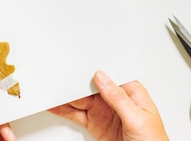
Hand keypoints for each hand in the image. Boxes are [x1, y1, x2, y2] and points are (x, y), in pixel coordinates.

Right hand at [49, 70, 168, 140]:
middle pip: (90, 86)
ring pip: (81, 99)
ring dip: (67, 95)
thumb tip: (102, 77)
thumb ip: (118, 98)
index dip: (92, 69)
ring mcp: (104, 112)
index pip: (107, 75)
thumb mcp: (137, 117)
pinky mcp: (96, 125)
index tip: (77, 65)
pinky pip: (77, 114)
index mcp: (130, 92)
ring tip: (53, 89)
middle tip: (59, 77)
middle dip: (75, 81)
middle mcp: (116, 100)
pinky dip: (65, 110)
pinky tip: (56, 105)